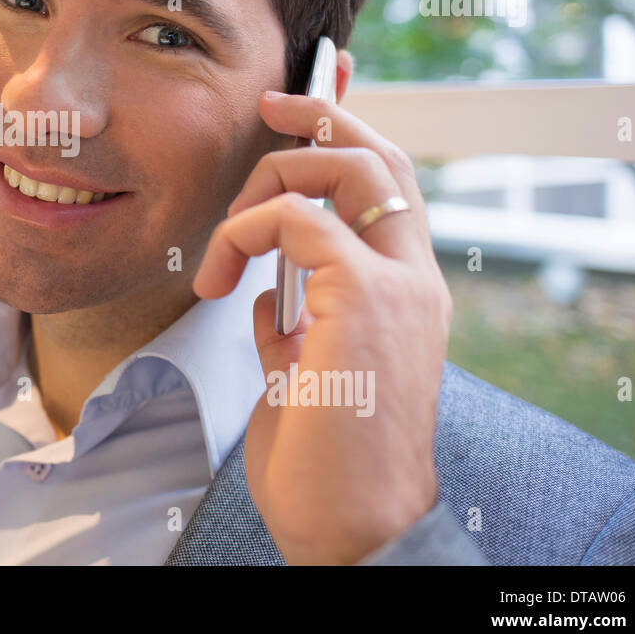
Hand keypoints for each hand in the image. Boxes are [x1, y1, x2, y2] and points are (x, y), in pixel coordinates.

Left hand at [193, 90, 451, 564]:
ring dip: (266, 183)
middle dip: (320, 116)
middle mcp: (413, 279)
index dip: (344, 137)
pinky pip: (296, 219)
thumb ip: (292, 327)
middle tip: (265, 106)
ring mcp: (396, 286)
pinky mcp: (363, 299)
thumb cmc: (324, 464)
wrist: (352, 527)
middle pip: (380, 156)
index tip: (291, 112)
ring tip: (223, 251)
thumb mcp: (300, 377)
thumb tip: (263, 298)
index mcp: (403, 294)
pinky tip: (221, 280)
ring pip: (343, 169)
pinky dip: (246, 231)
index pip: (387, 188)